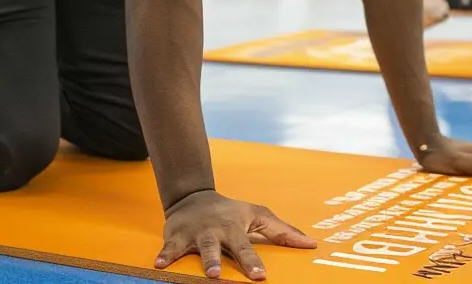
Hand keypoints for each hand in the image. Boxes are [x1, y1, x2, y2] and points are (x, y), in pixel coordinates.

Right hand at [156, 190, 316, 280]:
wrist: (193, 196)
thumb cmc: (231, 211)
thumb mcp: (257, 215)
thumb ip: (283, 231)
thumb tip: (312, 244)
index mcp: (234, 227)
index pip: (246, 246)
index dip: (252, 261)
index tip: (260, 276)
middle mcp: (215, 230)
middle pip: (219, 247)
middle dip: (220, 261)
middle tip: (220, 276)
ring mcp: (194, 234)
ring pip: (196, 248)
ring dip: (200, 260)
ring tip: (205, 273)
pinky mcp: (175, 237)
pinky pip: (169, 248)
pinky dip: (164, 256)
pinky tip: (159, 265)